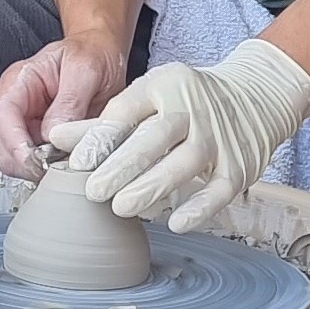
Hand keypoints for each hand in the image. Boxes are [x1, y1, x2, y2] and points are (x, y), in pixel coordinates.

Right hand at [0, 35, 128, 180]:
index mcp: (19, 82)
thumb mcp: (85, 68)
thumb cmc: (90, 52)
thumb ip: (69, 101)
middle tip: (60, 166)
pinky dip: (56, 170)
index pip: (2, 116)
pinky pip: (43, 165)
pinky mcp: (46, 142)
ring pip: (21, 163)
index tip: (38, 160)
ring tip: (71, 162)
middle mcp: (19, 106)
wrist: (102, 53)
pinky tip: (73, 162)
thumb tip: (53, 134)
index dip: (16, 143)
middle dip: (30, 163)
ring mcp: (30, 127)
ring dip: (43, 169)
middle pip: (6, 148)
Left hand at [46, 38, 309, 229]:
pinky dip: (199, 207)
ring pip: (184, 163)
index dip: (102, 136)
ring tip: (121, 208)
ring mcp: (217, 138)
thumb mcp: (147, 97)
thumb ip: (103, 122)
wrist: (255, 96)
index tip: (78, 161)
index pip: (128, 109)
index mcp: (163, 86)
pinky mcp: (239, 166)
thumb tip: (54, 140)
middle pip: (154, 137)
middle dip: (123, 165)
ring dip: (153, 186)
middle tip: (94, 191)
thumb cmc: (186, 101)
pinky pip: (219, 189)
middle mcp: (191, 109)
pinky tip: (175, 222)